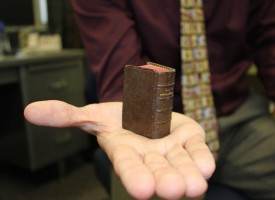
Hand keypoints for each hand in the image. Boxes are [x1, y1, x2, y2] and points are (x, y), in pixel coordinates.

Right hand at [24, 100, 214, 198]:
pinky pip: (196, 150)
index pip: (127, 166)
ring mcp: (171, 149)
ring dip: (189, 175)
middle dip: (164, 180)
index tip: (141, 190)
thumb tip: (30, 111)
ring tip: (195, 186)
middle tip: (173, 190)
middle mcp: (149, 156)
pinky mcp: (189, 138)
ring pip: (180, 164)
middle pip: (157, 170)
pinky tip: (208, 167)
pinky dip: (202, 157)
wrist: (143, 108)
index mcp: (126, 151)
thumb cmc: (118, 117)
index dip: (133, 176)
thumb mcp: (92, 114)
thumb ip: (66, 115)